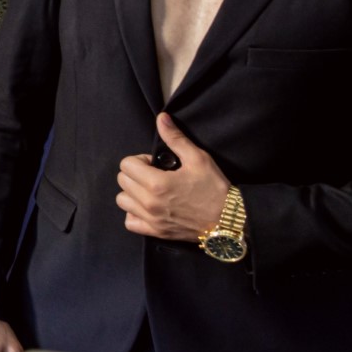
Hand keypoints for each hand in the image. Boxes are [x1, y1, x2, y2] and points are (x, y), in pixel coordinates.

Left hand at [116, 113, 229, 240]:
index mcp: (156, 183)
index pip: (126, 164)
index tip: (154, 163)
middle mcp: (149, 203)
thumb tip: (161, 118)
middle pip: (122, 181)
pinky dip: (134, 214)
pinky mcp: (155, 232)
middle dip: (135, 173)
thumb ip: (175, 138)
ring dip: (132, 192)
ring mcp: (151, 219)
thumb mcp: (197, 158)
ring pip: (122, 201)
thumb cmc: (214, 187)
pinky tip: (147, 207)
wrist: (228, 219)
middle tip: (154, 174)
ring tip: (149, 190)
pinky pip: (130, 222)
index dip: (139, 160)